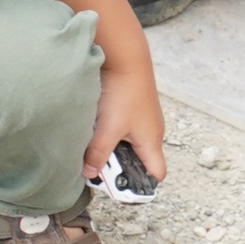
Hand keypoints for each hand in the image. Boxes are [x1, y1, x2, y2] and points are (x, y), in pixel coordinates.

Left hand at [88, 61, 169, 188]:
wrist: (124, 56)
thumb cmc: (123, 92)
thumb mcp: (108, 128)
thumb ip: (97, 153)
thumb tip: (88, 172)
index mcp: (152, 141)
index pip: (156, 174)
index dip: (141, 184)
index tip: (120, 187)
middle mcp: (151, 131)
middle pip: (138, 160)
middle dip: (119, 166)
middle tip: (98, 166)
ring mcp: (142, 118)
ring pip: (127, 143)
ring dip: (111, 147)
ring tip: (94, 144)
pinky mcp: (132, 106)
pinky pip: (122, 128)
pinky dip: (109, 131)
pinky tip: (95, 126)